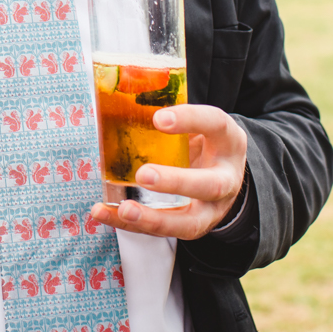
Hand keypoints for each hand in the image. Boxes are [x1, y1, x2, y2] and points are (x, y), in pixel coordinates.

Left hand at [91, 104, 247, 240]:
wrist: (225, 175)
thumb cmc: (204, 142)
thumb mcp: (200, 123)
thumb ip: (174, 115)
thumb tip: (126, 100)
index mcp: (228, 141)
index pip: (216, 124)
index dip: (190, 119)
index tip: (159, 118)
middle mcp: (226, 179)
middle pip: (209, 185)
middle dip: (176, 182)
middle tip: (144, 174)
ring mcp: (211, 209)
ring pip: (189, 223)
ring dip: (153, 218)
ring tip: (124, 209)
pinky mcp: (191, 226)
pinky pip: (162, 232)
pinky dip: (131, 225)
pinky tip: (104, 213)